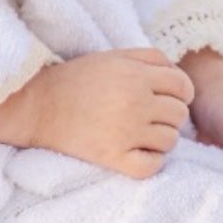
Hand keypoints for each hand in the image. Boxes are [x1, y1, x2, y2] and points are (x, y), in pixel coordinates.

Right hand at [0, 48, 193, 178]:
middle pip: (180, 115)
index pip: (184, 87)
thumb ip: (150, 58)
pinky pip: (152, 166)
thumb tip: (178, 74)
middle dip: (170, 114)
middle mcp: (135, 103)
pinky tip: (137, 152)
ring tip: (141, 132)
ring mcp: (125, 133)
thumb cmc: (78, 78)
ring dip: (161, 138)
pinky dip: (151, 162)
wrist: (38, 105)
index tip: (169, 98)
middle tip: (151, 115)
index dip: (182, 92)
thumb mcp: (115, 56)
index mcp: (136, 75)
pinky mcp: (112, 158)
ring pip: (170, 141)